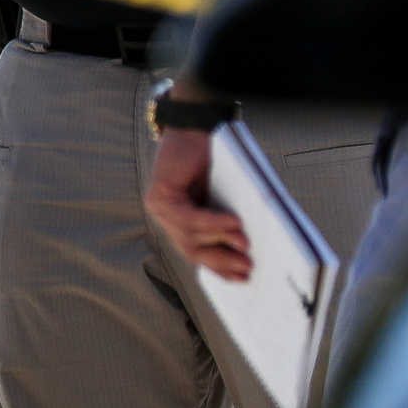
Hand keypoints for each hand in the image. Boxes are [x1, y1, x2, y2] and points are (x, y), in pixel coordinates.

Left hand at [146, 128, 252, 280]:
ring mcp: (160, 209)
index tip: (242, 280)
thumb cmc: (212, 160)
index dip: (220, 269)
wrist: (196, 127)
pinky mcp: (160, 197)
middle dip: (222, 262)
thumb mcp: (223, 198)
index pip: (198, 253)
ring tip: (246, 244)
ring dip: (221, 242)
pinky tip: (233, 224)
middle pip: (192, 251)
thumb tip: (248, 247)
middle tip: (247, 268)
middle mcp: (167, 219)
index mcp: (181, 222)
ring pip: (190, 237)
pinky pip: (188, 218)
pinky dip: (212, 223)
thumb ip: (227, 222)